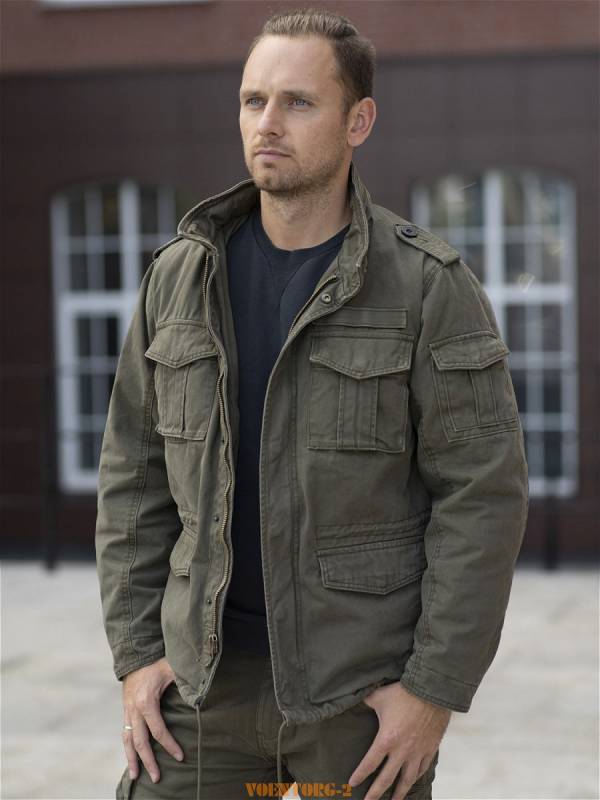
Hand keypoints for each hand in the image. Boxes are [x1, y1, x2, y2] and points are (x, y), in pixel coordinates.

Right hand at [122, 657, 184, 782]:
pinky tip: (132, 760)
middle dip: (149, 761)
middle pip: (140, 741)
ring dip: (132, 760)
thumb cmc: (157, 663)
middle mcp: (134, 710)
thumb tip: (202, 690)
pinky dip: (128, 748)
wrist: (136, 656)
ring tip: (136, 777)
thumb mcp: (172, 669)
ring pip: (128, 740)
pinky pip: (125, 734)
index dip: (169, 745)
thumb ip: (185, 680)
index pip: (158, 730)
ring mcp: (128, 711)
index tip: (180, 757)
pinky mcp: (126, 711)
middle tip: (158, 778)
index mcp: (147, 702)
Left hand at [347, 681, 450, 799]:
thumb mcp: (379, 696)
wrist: (432, 691)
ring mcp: (417, 752)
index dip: (359, 775)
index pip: (369, 763)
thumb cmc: (403, 693)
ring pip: (407, 779)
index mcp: (386, 739)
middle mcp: (401, 751)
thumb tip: (356, 699)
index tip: (352, 784)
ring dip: (400, 792)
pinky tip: (412, 780)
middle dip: (376, 793)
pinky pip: (422, 768)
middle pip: (386, 779)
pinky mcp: (430, 749)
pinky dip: (416, 776)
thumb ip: (366, 701)